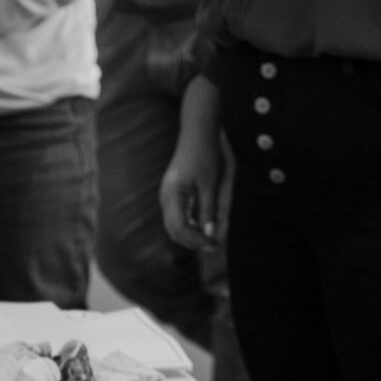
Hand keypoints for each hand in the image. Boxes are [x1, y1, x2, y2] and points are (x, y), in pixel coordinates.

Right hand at [159, 127, 222, 251]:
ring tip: (209, 238)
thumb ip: (208, 210)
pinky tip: (203, 225)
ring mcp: (167, 195)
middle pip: (174, 231)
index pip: (181, 229)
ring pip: (174, 225)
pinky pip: (177, 215)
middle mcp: (165, 198)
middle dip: (192, 242)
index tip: (214, 244)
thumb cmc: (205, 157)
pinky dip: (189, 224)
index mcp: (173, 196)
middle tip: (213, 245)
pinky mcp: (172, 193)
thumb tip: (209, 235)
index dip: (197, 240)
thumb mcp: (210, 185)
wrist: (197, 134)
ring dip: (190, 235)